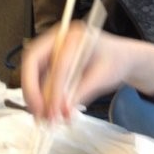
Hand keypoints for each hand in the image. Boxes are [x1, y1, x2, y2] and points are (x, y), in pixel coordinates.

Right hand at [21, 21, 153, 120]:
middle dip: (32, 89)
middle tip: (38, 113)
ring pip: (33, 71)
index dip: (55, 88)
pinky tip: (46, 111)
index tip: (55, 111)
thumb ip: (81, 93)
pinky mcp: (50, 62)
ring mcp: (52, 49)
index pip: (59, 62)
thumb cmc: (115, 62)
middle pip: (33, 60)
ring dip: (34, 96)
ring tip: (43, 117)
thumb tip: (62, 112)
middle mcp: (59, 39)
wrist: (121, 58)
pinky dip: (40, 96)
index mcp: (75, 36)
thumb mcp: (102, 77)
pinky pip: (38, 79)